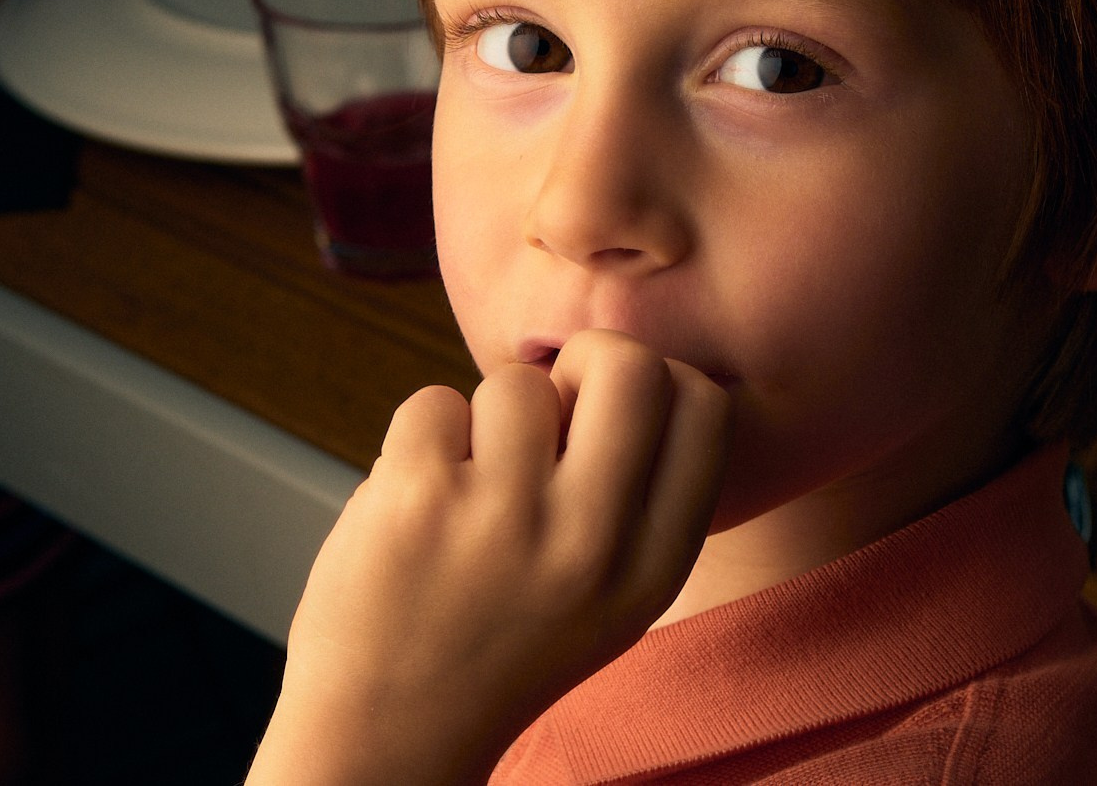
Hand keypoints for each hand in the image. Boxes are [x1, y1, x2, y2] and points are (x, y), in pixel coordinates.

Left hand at [247, 330, 730, 785]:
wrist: (389, 738)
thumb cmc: (502, 641)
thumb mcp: (615, 595)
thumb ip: (643, 494)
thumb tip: (626, 361)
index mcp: (653, 567)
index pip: (707, 408)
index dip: (662, 381)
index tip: (614, 411)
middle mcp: (591, 545)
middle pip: (630, 365)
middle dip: (586, 359)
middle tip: (550, 408)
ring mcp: (502, 522)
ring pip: (518, 383)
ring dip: (487, 417)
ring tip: (470, 485)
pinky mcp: (416, 503)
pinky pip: (433, 402)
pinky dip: (420, 439)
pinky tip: (419, 502)